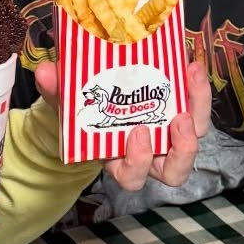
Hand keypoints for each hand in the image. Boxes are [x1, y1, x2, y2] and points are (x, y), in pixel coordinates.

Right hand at [33, 56, 211, 193]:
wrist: (95, 94)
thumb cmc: (82, 110)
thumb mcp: (66, 101)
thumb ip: (56, 90)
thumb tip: (46, 72)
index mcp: (119, 160)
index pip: (131, 176)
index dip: (138, 162)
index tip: (138, 133)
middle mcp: (149, 155)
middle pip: (174, 171)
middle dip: (181, 150)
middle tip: (178, 121)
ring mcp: (168, 136)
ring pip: (195, 139)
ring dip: (198, 114)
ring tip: (191, 83)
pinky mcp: (181, 113)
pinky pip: (198, 109)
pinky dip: (198, 90)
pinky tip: (190, 67)